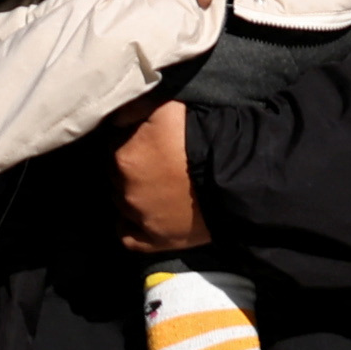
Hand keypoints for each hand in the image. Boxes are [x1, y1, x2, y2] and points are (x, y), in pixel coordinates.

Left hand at [112, 101, 207, 252]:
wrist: (236, 176)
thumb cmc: (203, 139)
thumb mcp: (167, 108)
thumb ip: (135, 110)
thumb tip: (118, 117)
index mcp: (124, 155)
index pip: (115, 145)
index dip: (132, 142)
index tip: (148, 142)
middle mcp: (125, 188)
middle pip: (116, 175)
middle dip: (132, 169)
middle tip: (155, 165)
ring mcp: (139, 218)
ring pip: (122, 202)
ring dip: (133, 194)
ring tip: (157, 188)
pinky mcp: (154, 241)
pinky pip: (128, 236)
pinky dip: (132, 226)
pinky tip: (144, 217)